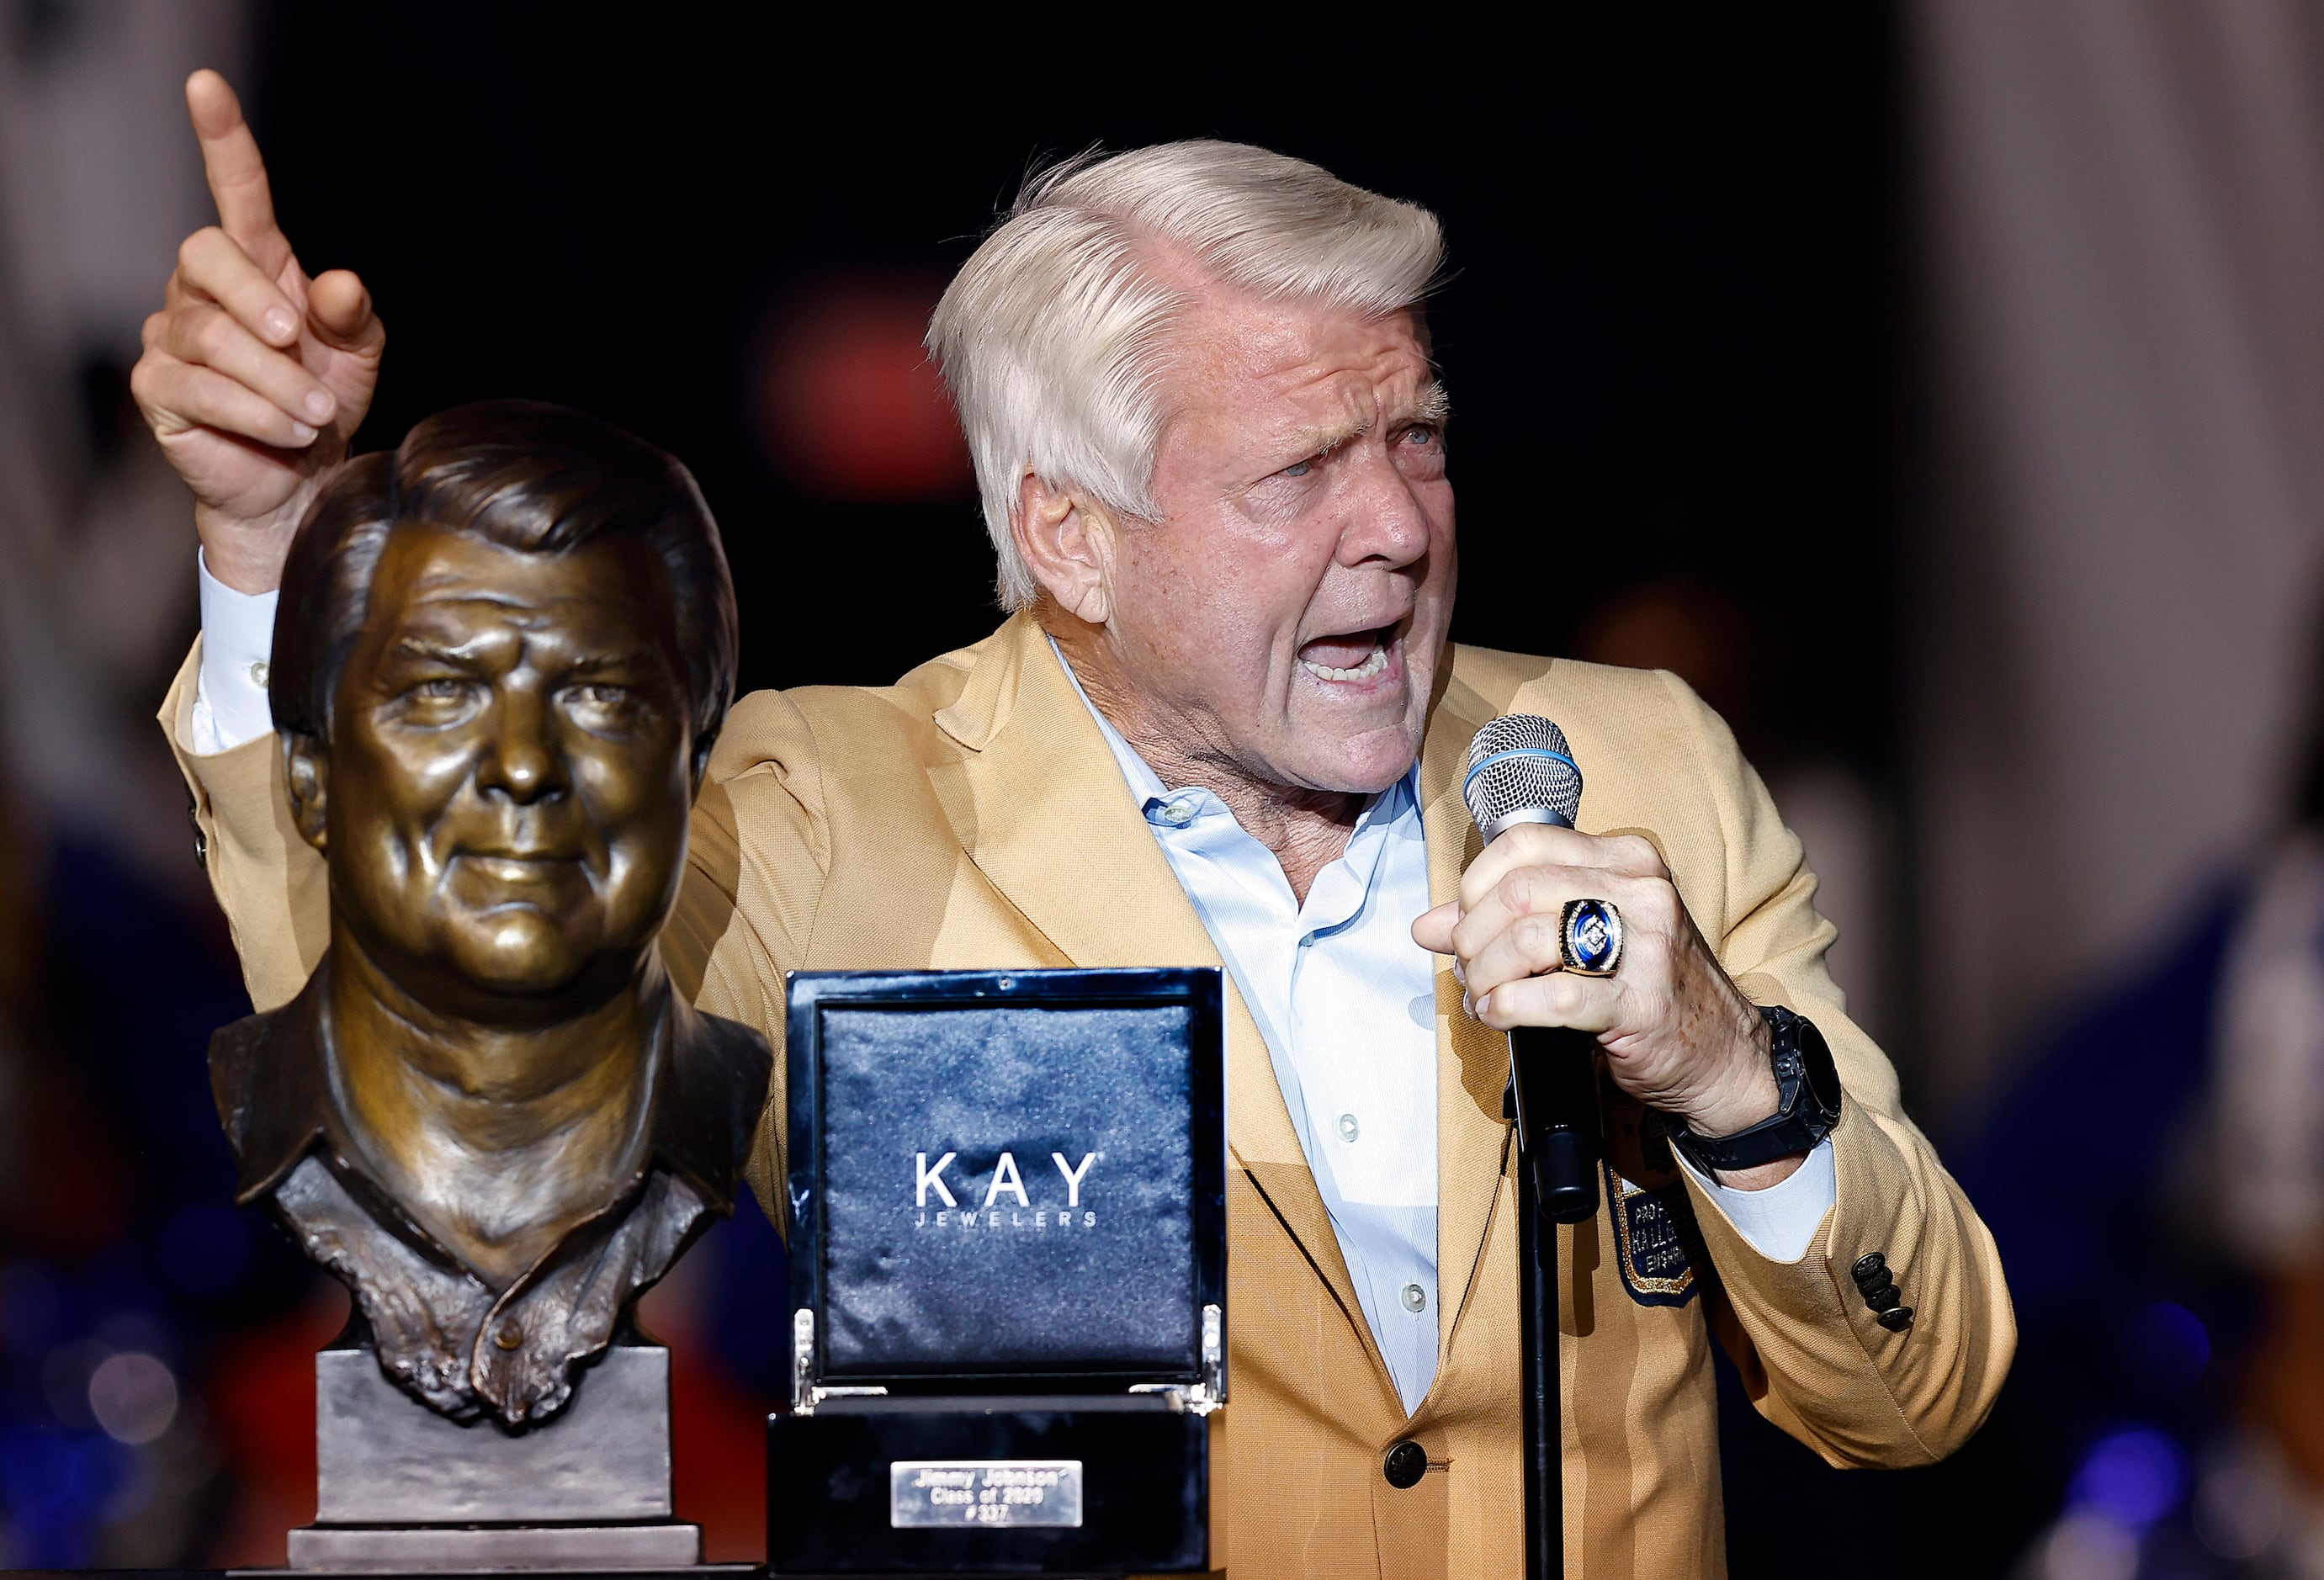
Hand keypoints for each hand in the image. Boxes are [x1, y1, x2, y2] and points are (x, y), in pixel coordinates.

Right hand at [130, 70, 383, 592]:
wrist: (301, 478)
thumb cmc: (325, 401)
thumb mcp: (358, 355)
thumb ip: (352, 315)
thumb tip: (341, 282)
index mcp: (256, 265)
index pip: (234, 190)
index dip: (222, 139)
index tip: (207, 87)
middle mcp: (202, 290)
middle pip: (206, 256)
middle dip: (258, 298)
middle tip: (299, 341)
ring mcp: (172, 336)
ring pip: (212, 336)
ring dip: (275, 378)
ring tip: (316, 412)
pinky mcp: (160, 388)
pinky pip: (199, 388)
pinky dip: (255, 410)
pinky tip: (289, 429)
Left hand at [1412, 825, 1797, 1186]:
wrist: (1722, 1053)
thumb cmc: (1645, 986)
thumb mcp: (1584, 934)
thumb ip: (1508, 919)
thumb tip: (1426, 924)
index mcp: (1626, 859)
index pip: (1524, 844)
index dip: (1475, 884)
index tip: (1464, 920)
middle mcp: (1641, 891)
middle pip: (1518, 892)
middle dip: (1471, 934)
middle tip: (1467, 965)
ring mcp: (1647, 946)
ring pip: (1527, 939)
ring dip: (1484, 973)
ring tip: (1482, 994)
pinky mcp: (1641, 1003)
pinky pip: (1552, 998)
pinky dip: (1507, 1007)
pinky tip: (1499, 1015)